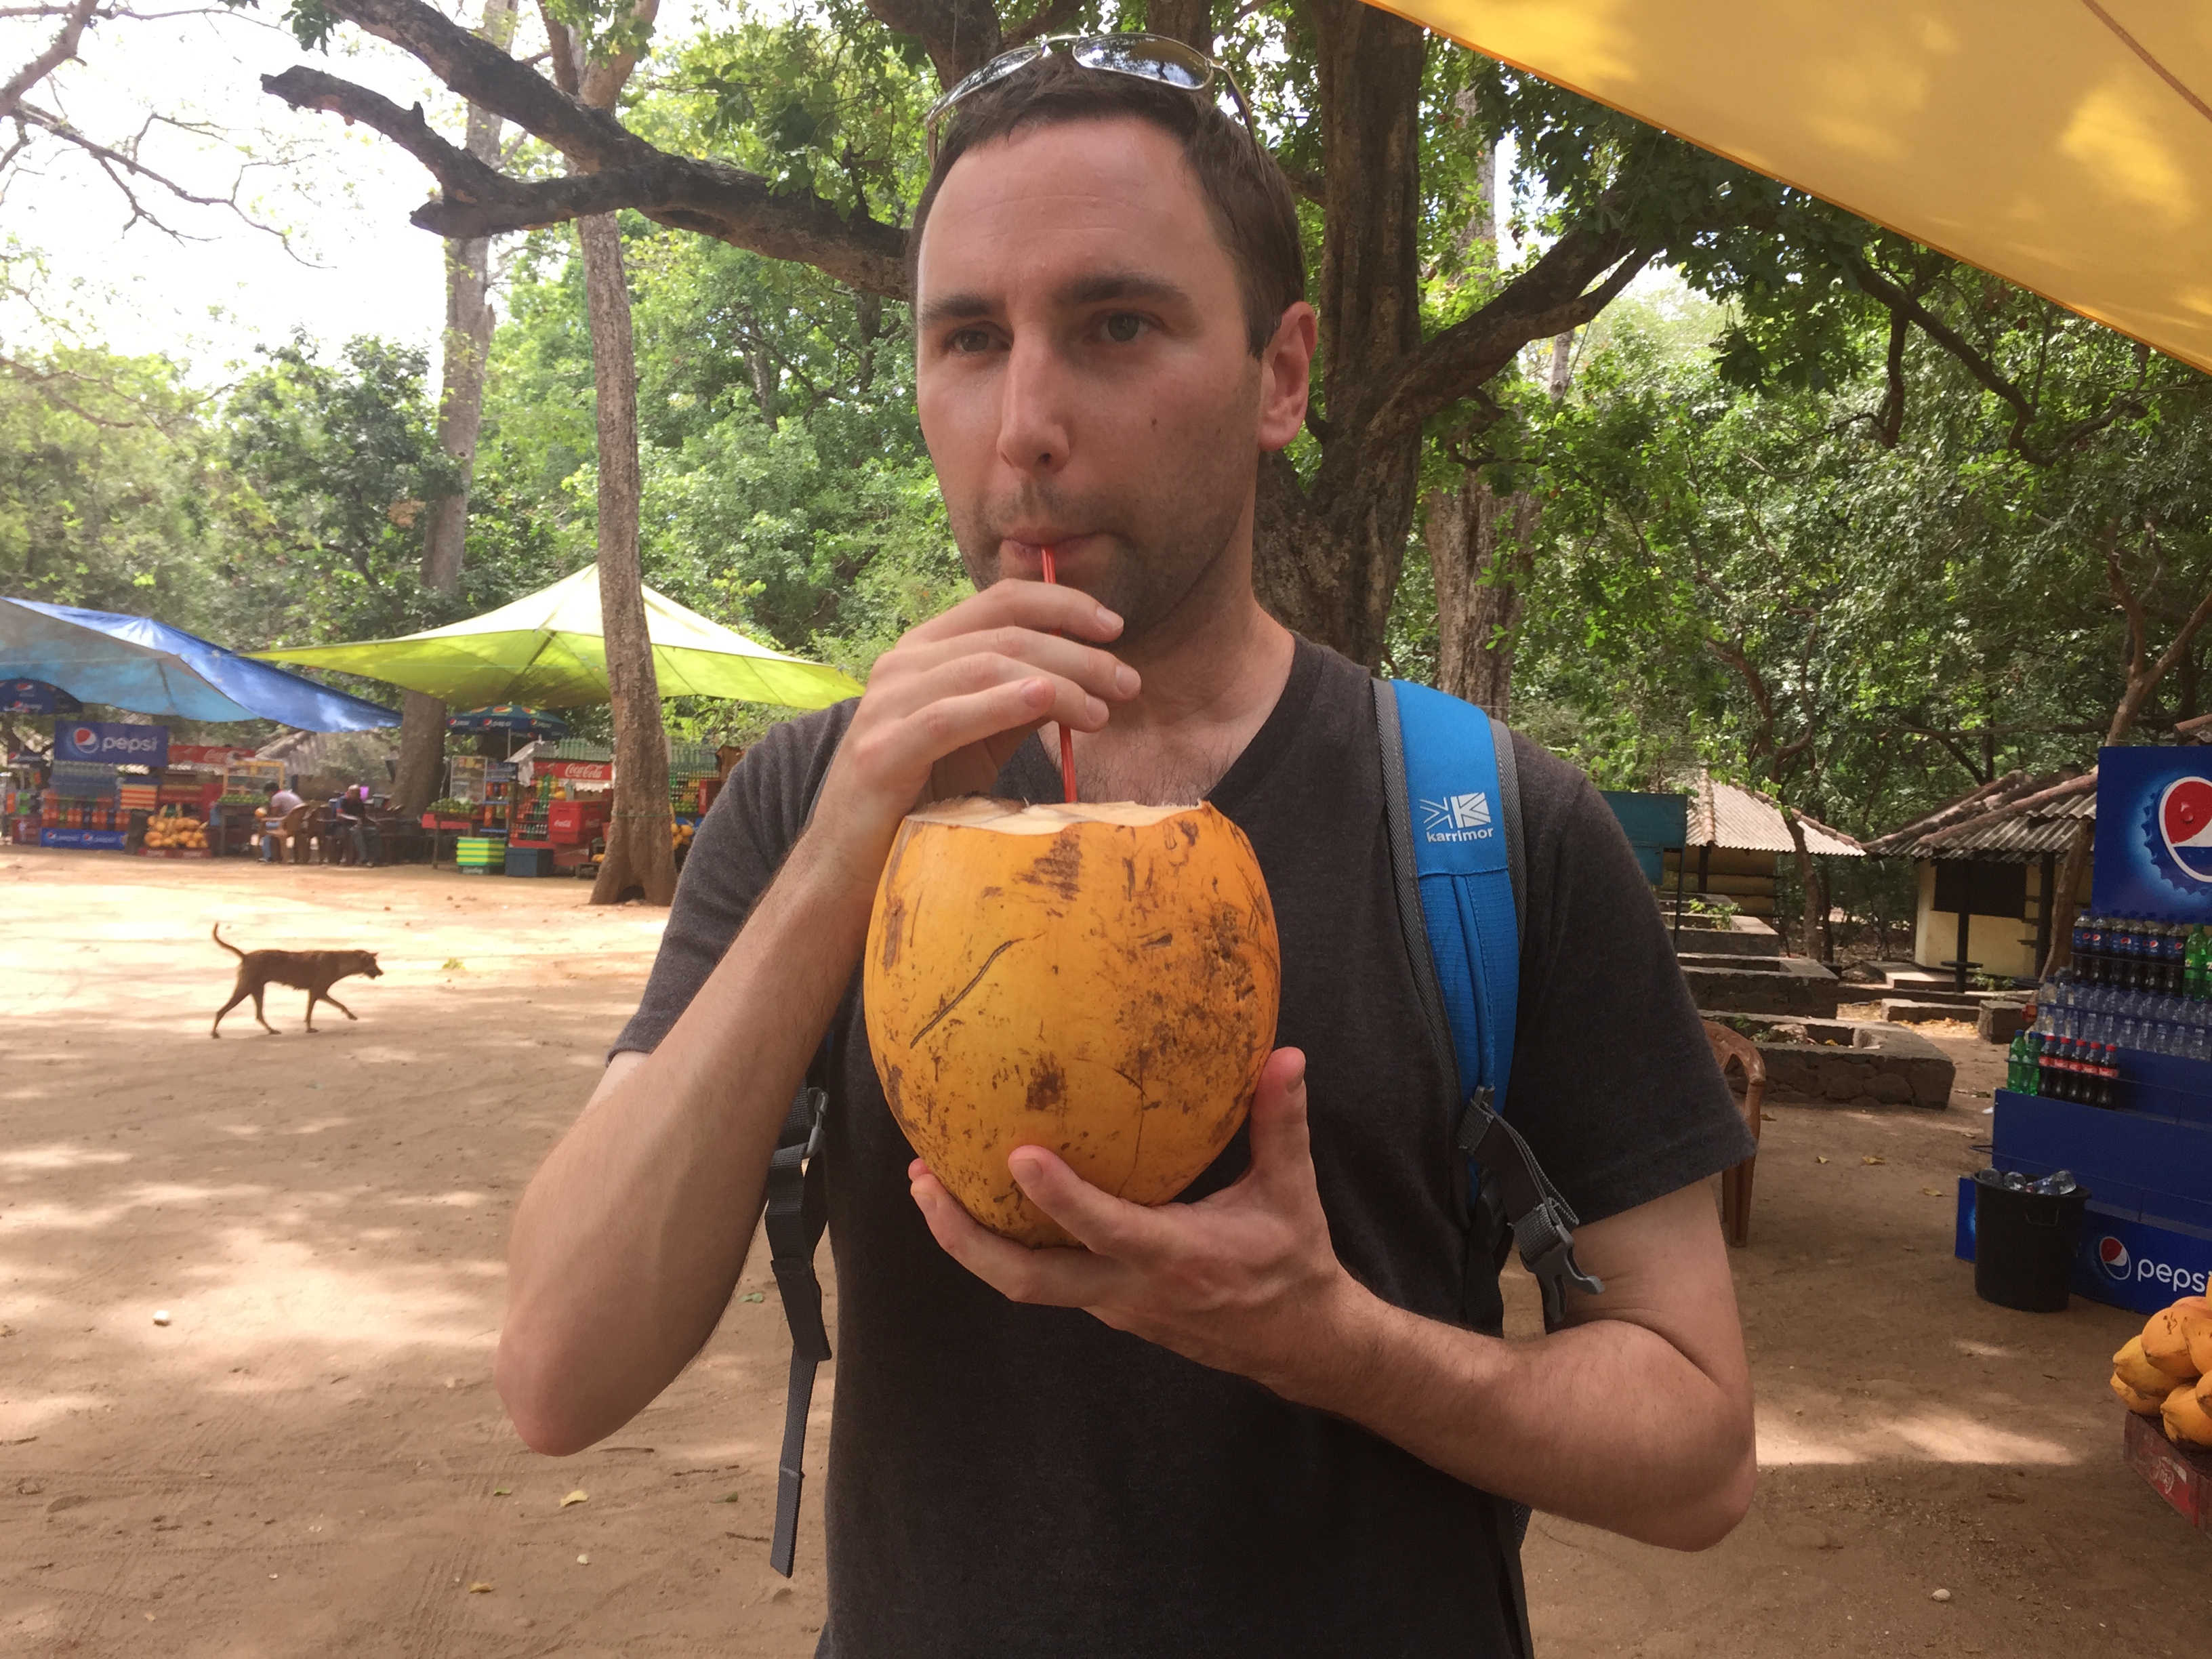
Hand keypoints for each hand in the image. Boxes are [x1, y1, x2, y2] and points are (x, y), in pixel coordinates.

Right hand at [804, 579, 1139, 885]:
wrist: (854, 864)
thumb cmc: (922, 797)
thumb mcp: (983, 737)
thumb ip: (1024, 698)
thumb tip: (1089, 670)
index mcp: (925, 650)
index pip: (1000, 600)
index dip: (1062, 604)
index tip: (1114, 627)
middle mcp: (901, 665)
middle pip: (1003, 634)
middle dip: (1077, 653)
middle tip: (1127, 683)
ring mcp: (886, 706)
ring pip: (984, 667)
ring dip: (1057, 681)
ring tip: (1102, 709)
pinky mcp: (882, 753)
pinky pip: (948, 717)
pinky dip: (1000, 703)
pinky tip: (1046, 701)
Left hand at [908, 1049, 1369, 1399]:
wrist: (1295, 1344)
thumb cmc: (1291, 1261)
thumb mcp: (1292, 1191)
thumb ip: (1282, 1122)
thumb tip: (1286, 1055)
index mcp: (1178, 1259)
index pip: (1108, 1231)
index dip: (1061, 1199)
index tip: (1017, 1155)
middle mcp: (1132, 1290)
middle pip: (1028, 1281)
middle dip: (966, 1237)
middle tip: (923, 1182)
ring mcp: (1112, 1306)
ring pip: (1026, 1284)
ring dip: (971, 1240)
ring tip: (927, 1183)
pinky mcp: (1106, 1307)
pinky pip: (1044, 1278)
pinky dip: (1004, 1244)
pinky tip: (984, 1198)